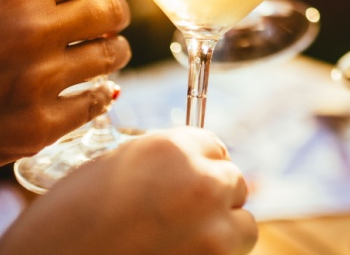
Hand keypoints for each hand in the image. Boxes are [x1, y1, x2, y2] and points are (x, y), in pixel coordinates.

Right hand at [0, 0, 132, 164]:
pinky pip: (98, 100)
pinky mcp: (39, 126)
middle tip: (105, 23)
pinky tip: (87, 90)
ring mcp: (37, 81)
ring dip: (112, 53)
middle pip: (113, 10)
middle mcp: (31, 32)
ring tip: (97, 54)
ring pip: (114, 54)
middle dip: (114, 15)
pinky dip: (98, 95)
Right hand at [0, 127, 257, 254]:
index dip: (198, 167)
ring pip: (243, 222)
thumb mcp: (113, 169)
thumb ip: (160, 163)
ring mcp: (212, 226)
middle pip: (232, 181)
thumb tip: (191, 165)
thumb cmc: (64, 225)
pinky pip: (233, 253)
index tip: (184, 183)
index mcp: (172, 148)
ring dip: (222, 231)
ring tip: (182, 242)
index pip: (214, 147)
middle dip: (211, 198)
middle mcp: (200, 180)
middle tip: (178, 218)